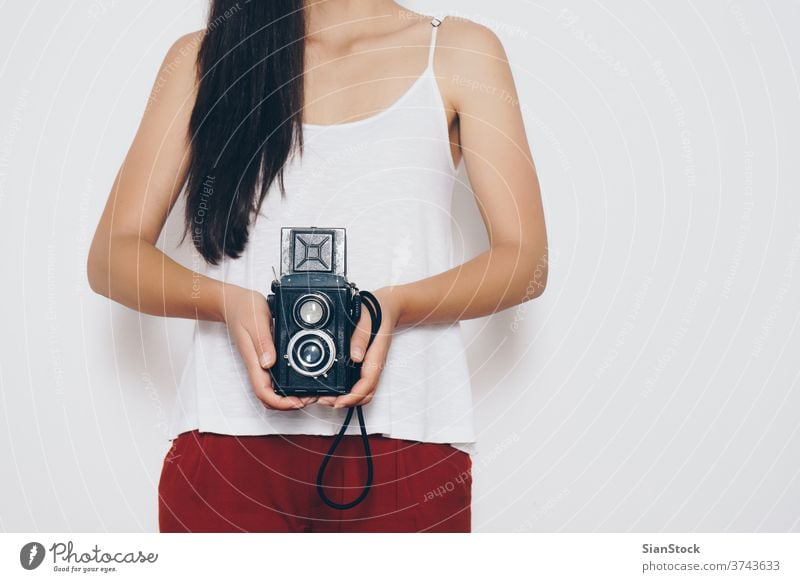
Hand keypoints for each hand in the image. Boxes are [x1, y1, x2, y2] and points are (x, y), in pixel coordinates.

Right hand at [221, 286, 316, 409]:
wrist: (235, 302)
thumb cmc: (244, 310)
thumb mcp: (257, 321)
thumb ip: (263, 342)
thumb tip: (269, 362)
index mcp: (254, 361)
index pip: (264, 393)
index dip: (282, 403)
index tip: (299, 401)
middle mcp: (258, 366)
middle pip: (271, 398)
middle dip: (291, 404)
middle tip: (312, 396)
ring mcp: (261, 364)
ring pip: (274, 391)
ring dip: (292, 396)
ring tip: (312, 391)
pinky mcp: (266, 359)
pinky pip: (277, 379)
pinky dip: (290, 384)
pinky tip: (304, 378)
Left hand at [317, 286, 404, 408]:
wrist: (387, 306)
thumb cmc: (377, 311)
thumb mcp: (367, 318)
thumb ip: (361, 336)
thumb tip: (355, 356)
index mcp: (375, 356)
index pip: (367, 384)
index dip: (352, 397)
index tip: (337, 402)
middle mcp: (373, 365)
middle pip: (363, 395)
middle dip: (344, 402)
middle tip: (321, 400)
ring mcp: (368, 367)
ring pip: (360, 392)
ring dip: (343, 399)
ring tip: (321, 397)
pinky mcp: (363, 365)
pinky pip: (356, 384)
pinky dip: (344, 391)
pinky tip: (330, 388)